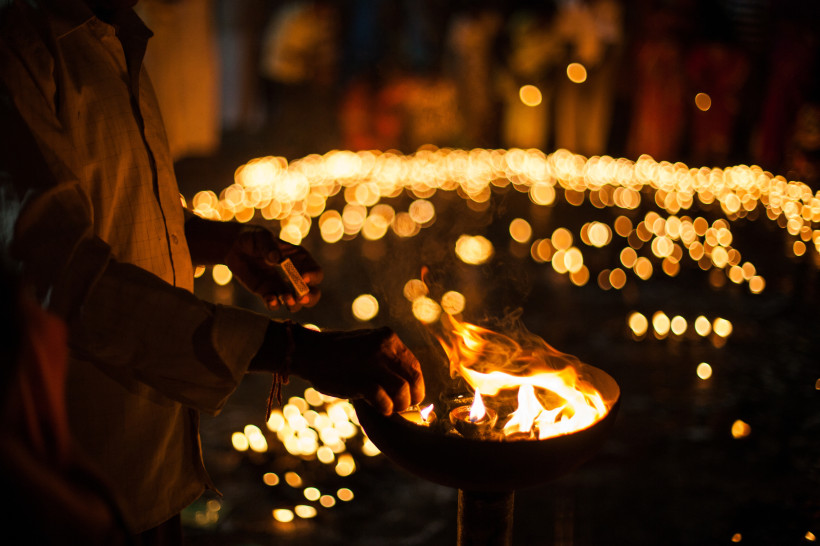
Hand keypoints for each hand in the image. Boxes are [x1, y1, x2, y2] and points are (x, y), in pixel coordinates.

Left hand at [225, 227, 321, 311]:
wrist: (235, 247)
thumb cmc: (253, 237)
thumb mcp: (261, 237)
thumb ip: (269, 247)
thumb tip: (276, 258)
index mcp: (299, 259)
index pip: (314, 271)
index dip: (313, 276)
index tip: (304, 278)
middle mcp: (294, 275)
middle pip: (312, 292)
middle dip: (310, 297)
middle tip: (302, 297)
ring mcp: (281, 286)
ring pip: (296, 303)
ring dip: (294, 304)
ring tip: (287, 300)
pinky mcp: (267, 293)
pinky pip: (274, 303)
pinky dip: (274, 304)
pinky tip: (270, 300)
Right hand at [290, 326, 424, 414]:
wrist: (308, 352)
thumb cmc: (338, 354)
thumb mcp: (368, 346)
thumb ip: (387, 359)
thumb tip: (408, 384)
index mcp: (388, 338)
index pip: (414, 366)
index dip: (416, 385)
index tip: (411, 397)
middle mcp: (384, 346)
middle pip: (413, 378)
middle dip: (412, 397)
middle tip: (403, 407)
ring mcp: (372, 361)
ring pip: (403, 390)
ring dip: (400, 405)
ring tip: (391, 409)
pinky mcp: (359, 378)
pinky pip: (383, 399)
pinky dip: (386, 408)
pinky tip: (382, 410)